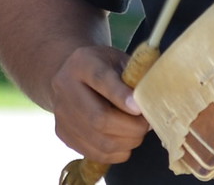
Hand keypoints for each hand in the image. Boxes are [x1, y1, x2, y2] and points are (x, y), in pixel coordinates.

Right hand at [50, 45, 150, 162]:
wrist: (70, 75)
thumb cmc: (103, 67)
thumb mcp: (118, 60)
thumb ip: (134, 76)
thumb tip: (152, 100)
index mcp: (82, 63)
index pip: (100, 79)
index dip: (121, 96)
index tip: (140, 108)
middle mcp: (65, 87)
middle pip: (99, 118)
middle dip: (131, 127)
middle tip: (146, 125)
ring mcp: (61, 113)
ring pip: (100, 141)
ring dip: (127, 142)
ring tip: (137, 132)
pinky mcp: (63, 134)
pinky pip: (96, 154)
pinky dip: (117, 153)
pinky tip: (124, 141)